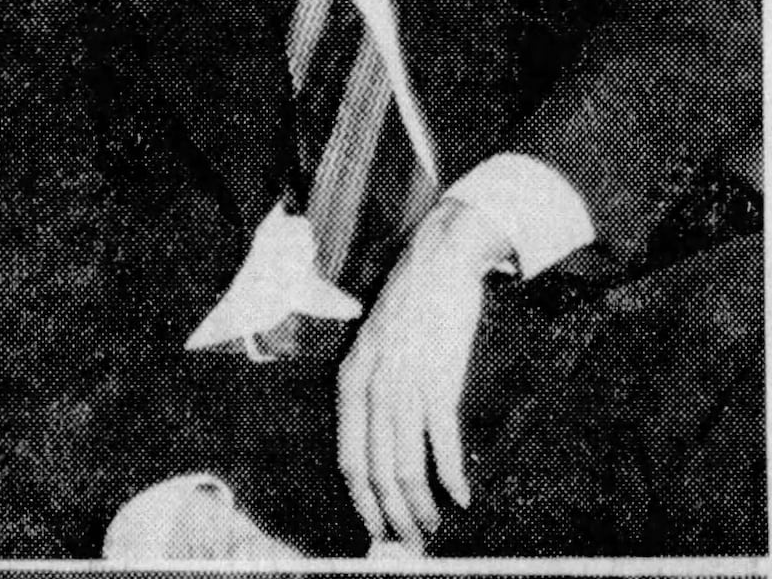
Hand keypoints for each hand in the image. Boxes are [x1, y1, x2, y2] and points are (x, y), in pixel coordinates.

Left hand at [335, 198, 510, 548]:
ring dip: (421, 505)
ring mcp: (403, 383)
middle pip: (376, 470)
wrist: (436, 266)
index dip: (362, 501)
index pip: (348, 458)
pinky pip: (441, 439)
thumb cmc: (408, 311)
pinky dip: (450, 475)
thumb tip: (381, 450)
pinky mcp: (438, 378)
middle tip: (412, 543)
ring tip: (434, 527)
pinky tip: (462, 496)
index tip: (377, 530)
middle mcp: (370, 386)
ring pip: (405, 464)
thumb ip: (373, 393)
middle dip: (393, 516)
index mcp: (349, 381)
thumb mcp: (375, 351)